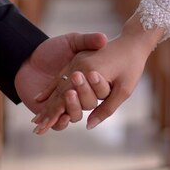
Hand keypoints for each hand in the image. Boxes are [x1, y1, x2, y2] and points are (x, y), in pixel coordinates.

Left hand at [15, 32, 108, 129]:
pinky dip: (60, 122)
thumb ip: (88, 40)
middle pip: (89, 103)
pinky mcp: (51, 114)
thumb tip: (104, 38)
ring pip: (76, 115)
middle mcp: (79, 95)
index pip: (99, 89)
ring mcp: (65, 105)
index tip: (94, 74)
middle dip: (85, 93)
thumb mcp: (72, 41)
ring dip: (74, 107)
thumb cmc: (51, 49)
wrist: (28, 57)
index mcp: (87, 81)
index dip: (99, 85)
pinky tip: (61, 116)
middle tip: (77, 79)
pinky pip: (59, 124)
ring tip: (69, 94)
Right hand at [31, 14, 164, 133]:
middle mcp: (79, 67)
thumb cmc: (132, 66)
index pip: (67, 99)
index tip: (42, 128)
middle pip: (59, 94)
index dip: (55, 115)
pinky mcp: (77, 60)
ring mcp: (76, 63)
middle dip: (47, 112)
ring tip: (36, 119)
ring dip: (46, 104)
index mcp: (90, 73)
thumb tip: (89, 125)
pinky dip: (49, 90)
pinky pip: (60, 77)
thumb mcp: (124, 90)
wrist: (133, 41)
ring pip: (57, 87)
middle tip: (36, 128)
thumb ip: (106, 108)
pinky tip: (40, 99)